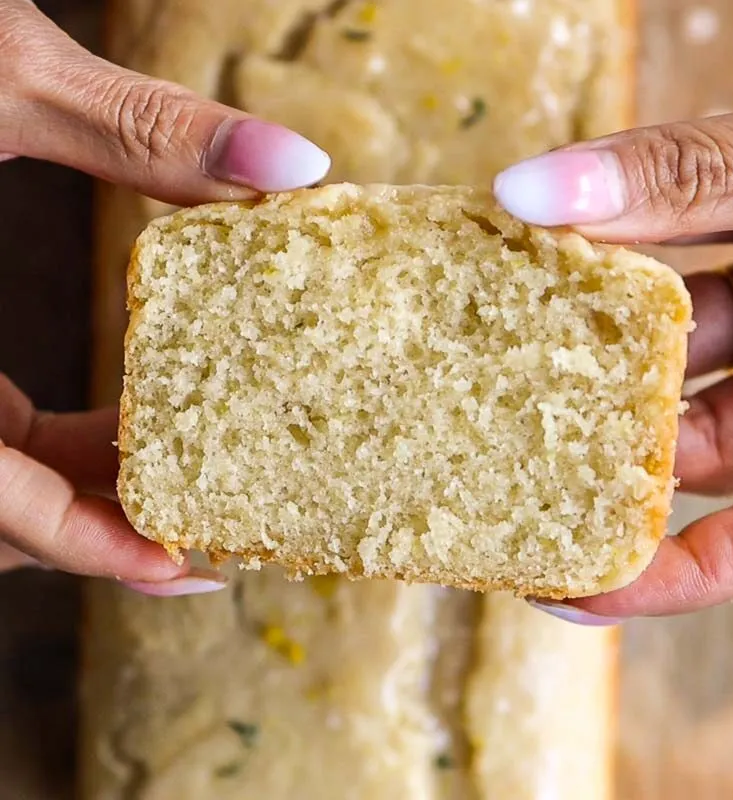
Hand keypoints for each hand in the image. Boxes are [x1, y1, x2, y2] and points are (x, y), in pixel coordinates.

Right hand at [0, 0, 330, 591]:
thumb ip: (143, 128)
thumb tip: (296, 163)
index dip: (90, 547)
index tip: (186, 570)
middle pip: (0, 513)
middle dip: (104, 528)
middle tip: (213, 526)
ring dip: (86, 494)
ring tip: (191, 480)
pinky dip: (52, 457)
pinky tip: (129, 430)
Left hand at [494, 53, 732, 621]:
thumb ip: (680, 180)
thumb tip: (523, 193)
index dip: (676, 574)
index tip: (570, 589)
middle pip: (708, 445)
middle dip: (613, 446)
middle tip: (505, 456)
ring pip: (687, 362)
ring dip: (603, 348)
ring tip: (507, 350)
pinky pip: (686, 286)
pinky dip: (626, 275)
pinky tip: (553, 263)